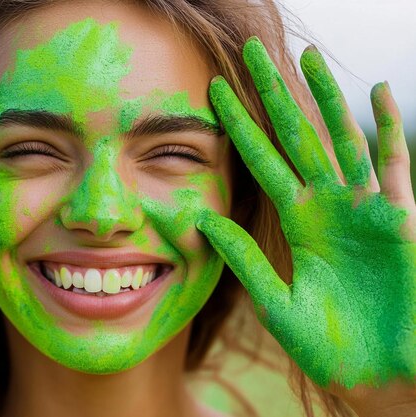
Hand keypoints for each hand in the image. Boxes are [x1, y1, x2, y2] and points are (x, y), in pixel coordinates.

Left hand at [197, 37, 414, 401]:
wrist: (377, 376)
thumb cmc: (327, 346)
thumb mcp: (275, 300)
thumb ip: (244, 257)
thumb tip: (201, 219)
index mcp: (295, 222)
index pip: (260, 161)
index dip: (239, 126)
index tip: (214, 92)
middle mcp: (327, 205)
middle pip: (296, 137)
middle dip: (276, 95)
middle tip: (253, 53)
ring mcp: (363, 208)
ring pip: (341, 139)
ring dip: (326, 98)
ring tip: (307, 57)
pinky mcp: (400, 219)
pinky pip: (396, 165)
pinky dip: (389, 128)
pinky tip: (377, 91)